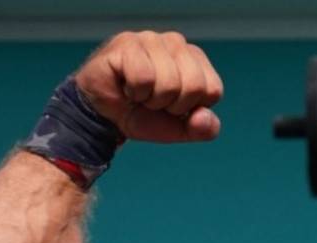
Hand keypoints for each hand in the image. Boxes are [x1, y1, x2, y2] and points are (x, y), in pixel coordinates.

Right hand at [74, 31, 223, 142]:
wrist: (104, 117)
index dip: (191, 108)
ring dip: (151, 99)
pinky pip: (144, 77)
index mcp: (195, 59)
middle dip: (172, 106)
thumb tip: (204, 118)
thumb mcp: (179, 128)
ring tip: (139, 93)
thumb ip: (203, 128)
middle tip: (153, 101)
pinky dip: (134, 91)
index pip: (213, 90)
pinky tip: (126, 85)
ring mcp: (151, 39)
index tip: (172, 106)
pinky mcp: (127, 43)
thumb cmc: (143, 115)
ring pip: (169, 82)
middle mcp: (177, 43)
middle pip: (194, 86)